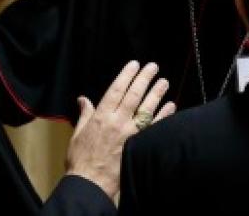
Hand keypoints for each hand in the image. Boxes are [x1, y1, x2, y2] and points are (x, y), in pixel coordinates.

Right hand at [65, 61, 175, 199]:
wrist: (91, 183)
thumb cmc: (82, 160)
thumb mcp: (78, 134)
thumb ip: (84, 114)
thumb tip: (83, 99)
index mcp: (101, 116)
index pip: (116, 89)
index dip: (126, 75)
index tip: (134, 64)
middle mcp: (117, 122)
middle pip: (134, 95)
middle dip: (144, 78)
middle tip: (153, 67)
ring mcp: (130, 133)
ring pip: (146, 108)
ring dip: (156, 93)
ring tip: (164, 81)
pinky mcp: (139, 145)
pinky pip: (154, 127)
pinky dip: (164, 115)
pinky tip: (171, 105)